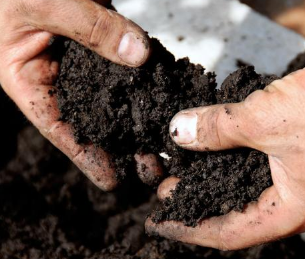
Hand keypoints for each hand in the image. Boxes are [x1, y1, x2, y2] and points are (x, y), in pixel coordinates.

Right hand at [0, 0, 157, 190]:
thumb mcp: (41, 3)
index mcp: (29, 78)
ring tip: (165, 141)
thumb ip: (89, 27)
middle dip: (122, 145)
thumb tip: (139, 54)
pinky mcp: (103, 39)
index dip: (86, 157)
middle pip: (94, 119)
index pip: (59, 128)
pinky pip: (127, 62)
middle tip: (153, 167)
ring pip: (114, 94)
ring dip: (139, 117)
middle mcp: (59, 75)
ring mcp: (84, 58)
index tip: (113, 181)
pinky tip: (165, 95)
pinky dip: (145, 78)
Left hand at [146, 32, 304, 249]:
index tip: (162, 221)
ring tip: (187, 168)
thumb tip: (180, 131)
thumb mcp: (264, 120)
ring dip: (216, 176)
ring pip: (248, 186)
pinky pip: (261, 164)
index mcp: (294, 211)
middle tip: (170, 189)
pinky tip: (219, 145)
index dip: (190, 229)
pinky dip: (235, 157)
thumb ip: (217, 129)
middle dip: (200, 200)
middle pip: (237, 211)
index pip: (229, 234)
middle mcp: (300, 201)